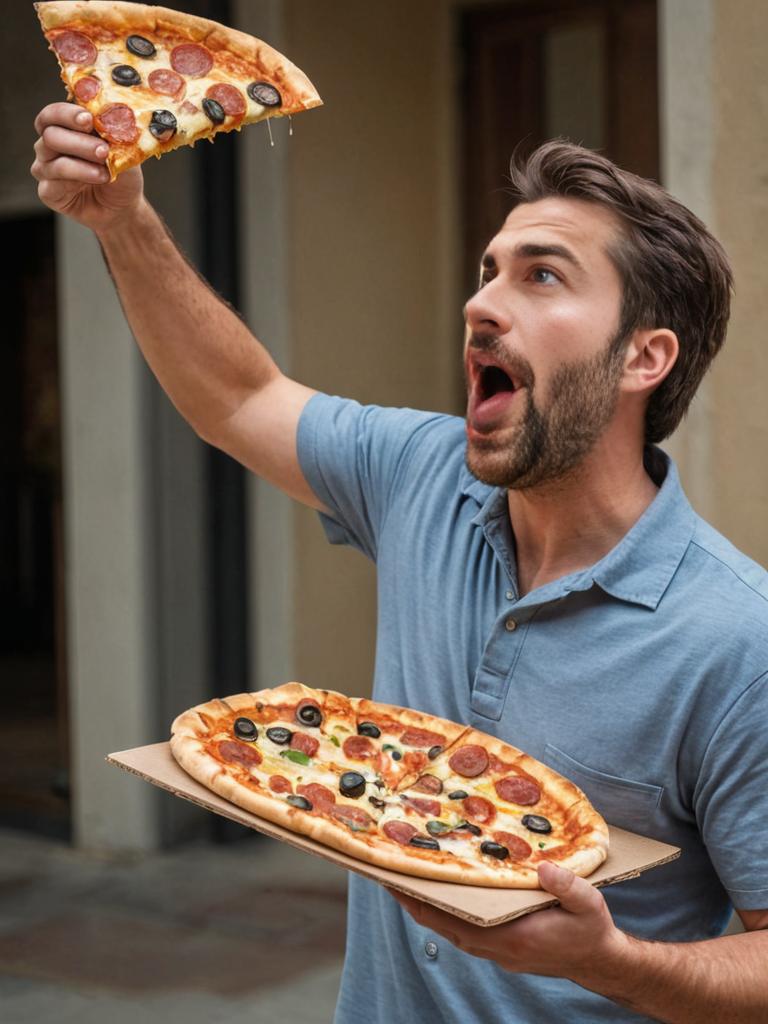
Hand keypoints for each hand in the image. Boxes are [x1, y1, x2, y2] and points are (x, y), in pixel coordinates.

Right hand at [31, 102, 143, 232]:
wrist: (124, 206)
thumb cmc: (121, 175)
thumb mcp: (125, 152)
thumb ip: (116, 135)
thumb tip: (113, 119)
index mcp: (64, 129)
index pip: (53, 115)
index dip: (67, 114)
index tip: (88, 119)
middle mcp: (50, 147)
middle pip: (50, 135)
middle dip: (79, 142)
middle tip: (103, 150)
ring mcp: (46, 169)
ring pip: (54, 162)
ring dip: (82, 167)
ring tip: (106, 174)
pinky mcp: (48, 193)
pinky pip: (53, 185)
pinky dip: (75, 183)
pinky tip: (93, 183)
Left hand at [388, 862, 629, 982]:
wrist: (600, 961)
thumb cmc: (591, 929)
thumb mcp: (588, 902)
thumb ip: (567, 885)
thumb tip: (542, 866)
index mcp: (514, 937)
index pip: (457, 922)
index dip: (427, 904)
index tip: (401, 884)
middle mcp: (499, 948)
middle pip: (444, 926)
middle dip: (416, 902)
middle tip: (390, 875)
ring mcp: (498, 951)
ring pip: (451, 930)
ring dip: (429, 908)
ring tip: (407, 882)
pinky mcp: (502, 948)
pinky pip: (464, 932)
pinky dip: (447, 915)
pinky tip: (441, 896)